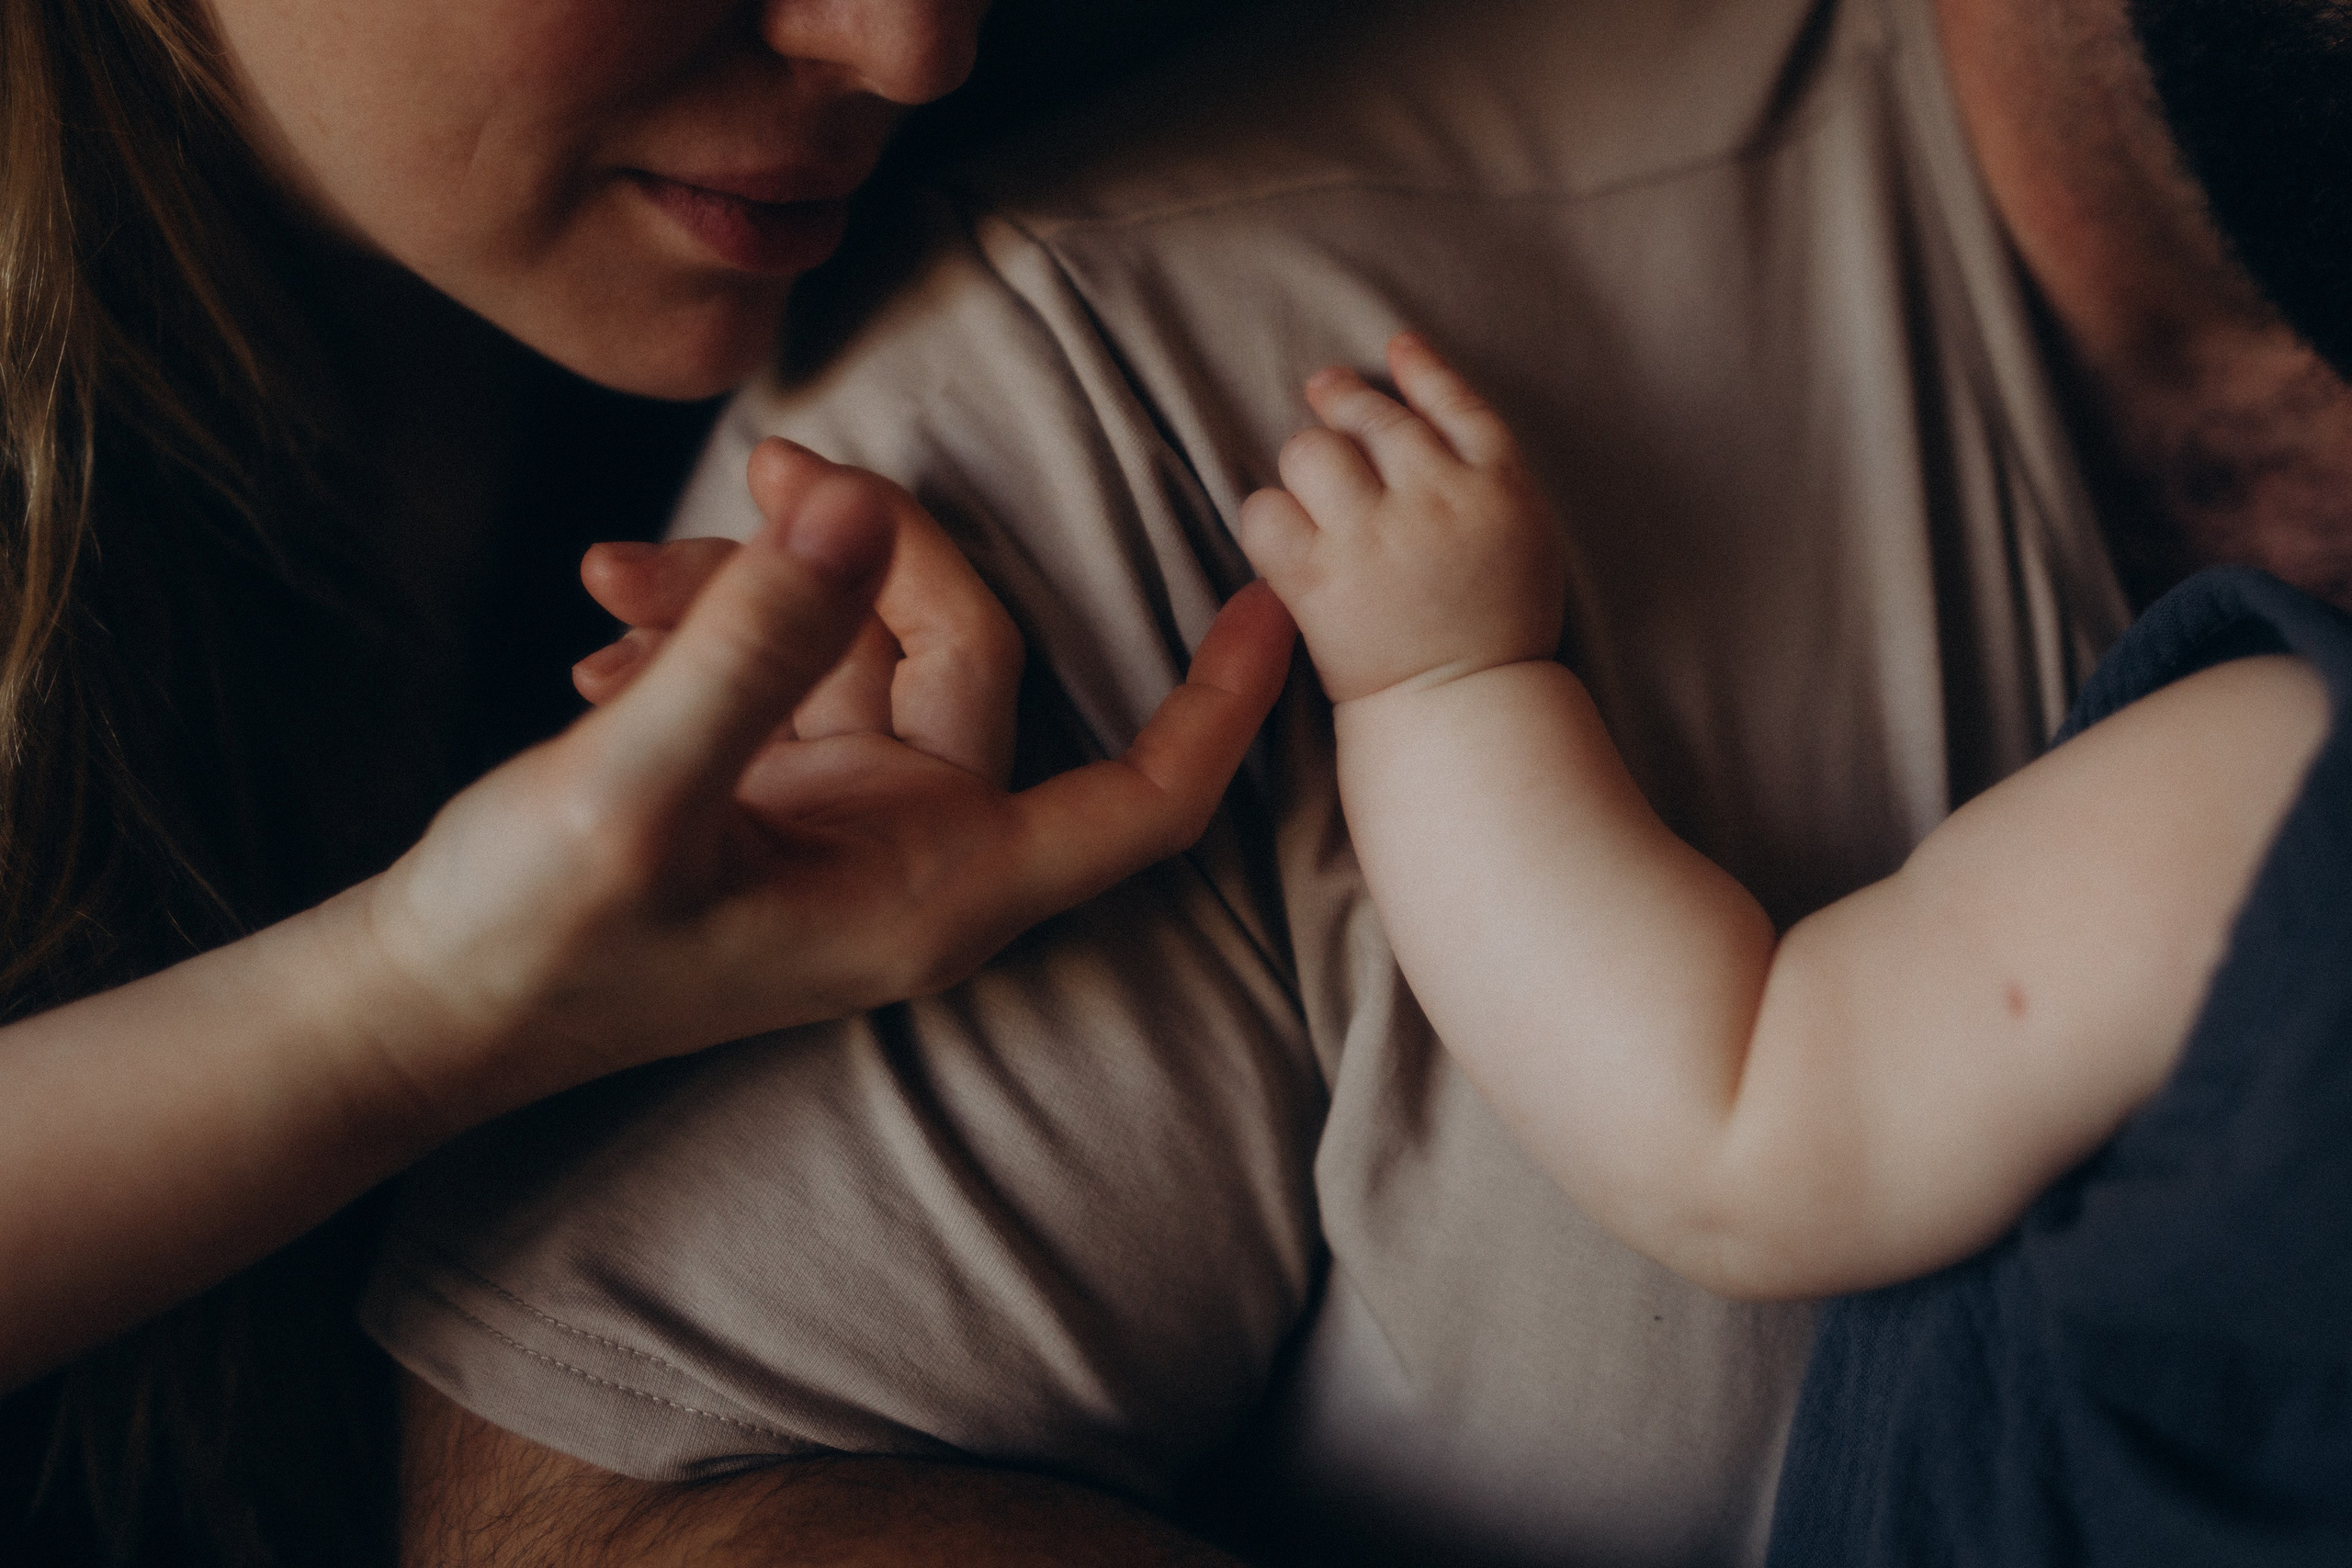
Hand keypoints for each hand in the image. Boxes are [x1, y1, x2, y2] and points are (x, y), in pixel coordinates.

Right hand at [361, 449, 1296, 1119]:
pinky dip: (711, 629)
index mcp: (938, 887)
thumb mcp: (634, 793)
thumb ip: (751, 649)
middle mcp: (915, 851)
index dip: (1222, 702)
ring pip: (859, 639)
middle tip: (762, 479)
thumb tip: (850, 518)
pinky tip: (606, 635)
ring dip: (752, 582)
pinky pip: (787, 667)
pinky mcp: (776, 789)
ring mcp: (846, 817)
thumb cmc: (534, 942)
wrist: (423, 1005)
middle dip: (865, 544)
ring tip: (612, 578)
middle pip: (968, 647)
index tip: (1269, 594)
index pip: (1143, 798)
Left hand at [1237, 333, 1565, 703]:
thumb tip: (1411, 365)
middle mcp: (1437, 500)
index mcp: (1497, 486)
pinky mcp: (1320, 582)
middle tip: (1325, 400)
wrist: (1463, 711)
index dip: (1420, 370)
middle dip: (1341, 406)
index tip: (1395, 346)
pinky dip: (1266, 521)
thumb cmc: (1494, 625)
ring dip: (1305, 466)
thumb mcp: (1526, 532)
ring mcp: (1375, 539)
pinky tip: (1285, 542)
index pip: (1453, 404)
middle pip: (1369, 418)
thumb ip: (1482, 457)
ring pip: (1309, 452)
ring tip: (1314, 492)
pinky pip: (1263, 512)